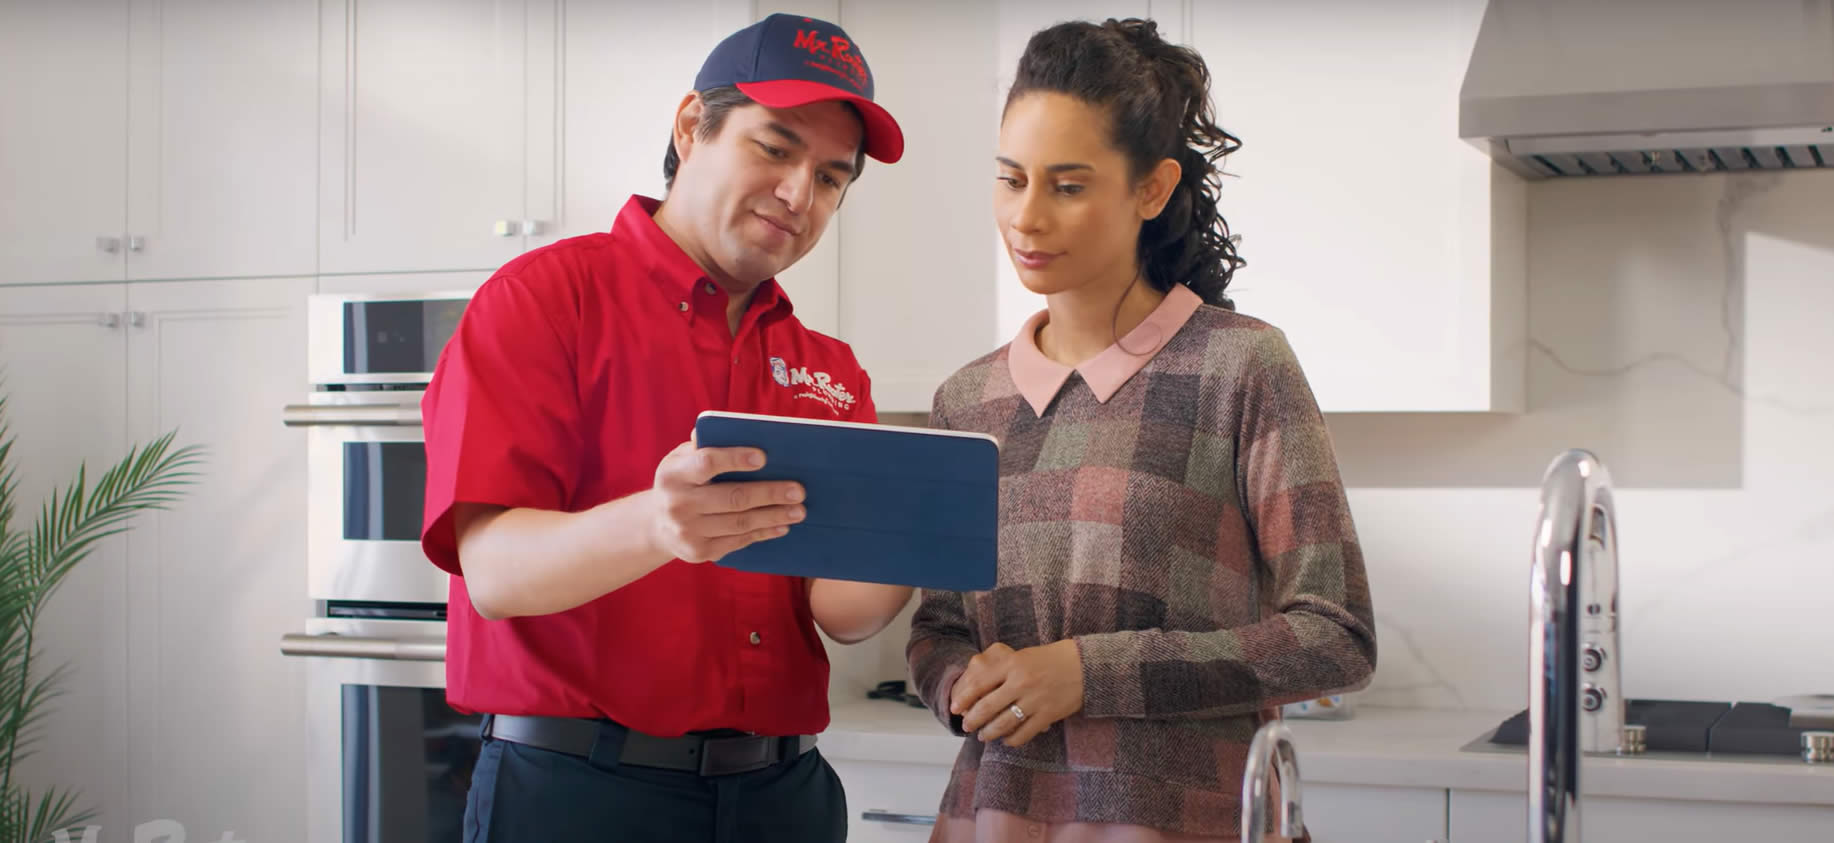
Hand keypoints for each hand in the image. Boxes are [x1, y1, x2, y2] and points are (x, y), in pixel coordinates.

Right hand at [645, 440, 805, 562]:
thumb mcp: (682, 459)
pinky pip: (737, 541)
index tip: (763, 457)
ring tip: (798, 510)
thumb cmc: (681, 481)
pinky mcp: (699, 552)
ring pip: (739, 523)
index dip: (735, 459)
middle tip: (798, 490)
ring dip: (773, 516)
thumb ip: (705, 445)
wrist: (657, 524)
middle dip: (769, 494)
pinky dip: (762, 533)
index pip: (707, 463)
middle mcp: (677, 504)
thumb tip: (735, 428)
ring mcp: (687, 531)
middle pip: (732, 498)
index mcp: (674, 474)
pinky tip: (781, 526)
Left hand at [950, 640, 1083, 746]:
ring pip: (1003, 723)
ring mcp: (1035, 700)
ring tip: (983, 736)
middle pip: (987, 707)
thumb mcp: (1022, 656)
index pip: (979, 684)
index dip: (963, 698)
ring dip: (989, 733)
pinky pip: (1024, 733)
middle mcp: (1021, 682)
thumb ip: (1001, 670)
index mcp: (1012, 664)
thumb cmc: (1049, 659)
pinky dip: (1012, 740)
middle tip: (967, 726)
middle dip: (973, 720)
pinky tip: (1006, 740)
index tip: (955, 708)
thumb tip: (976, 689)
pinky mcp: (1048, 715)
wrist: (1084, 666)